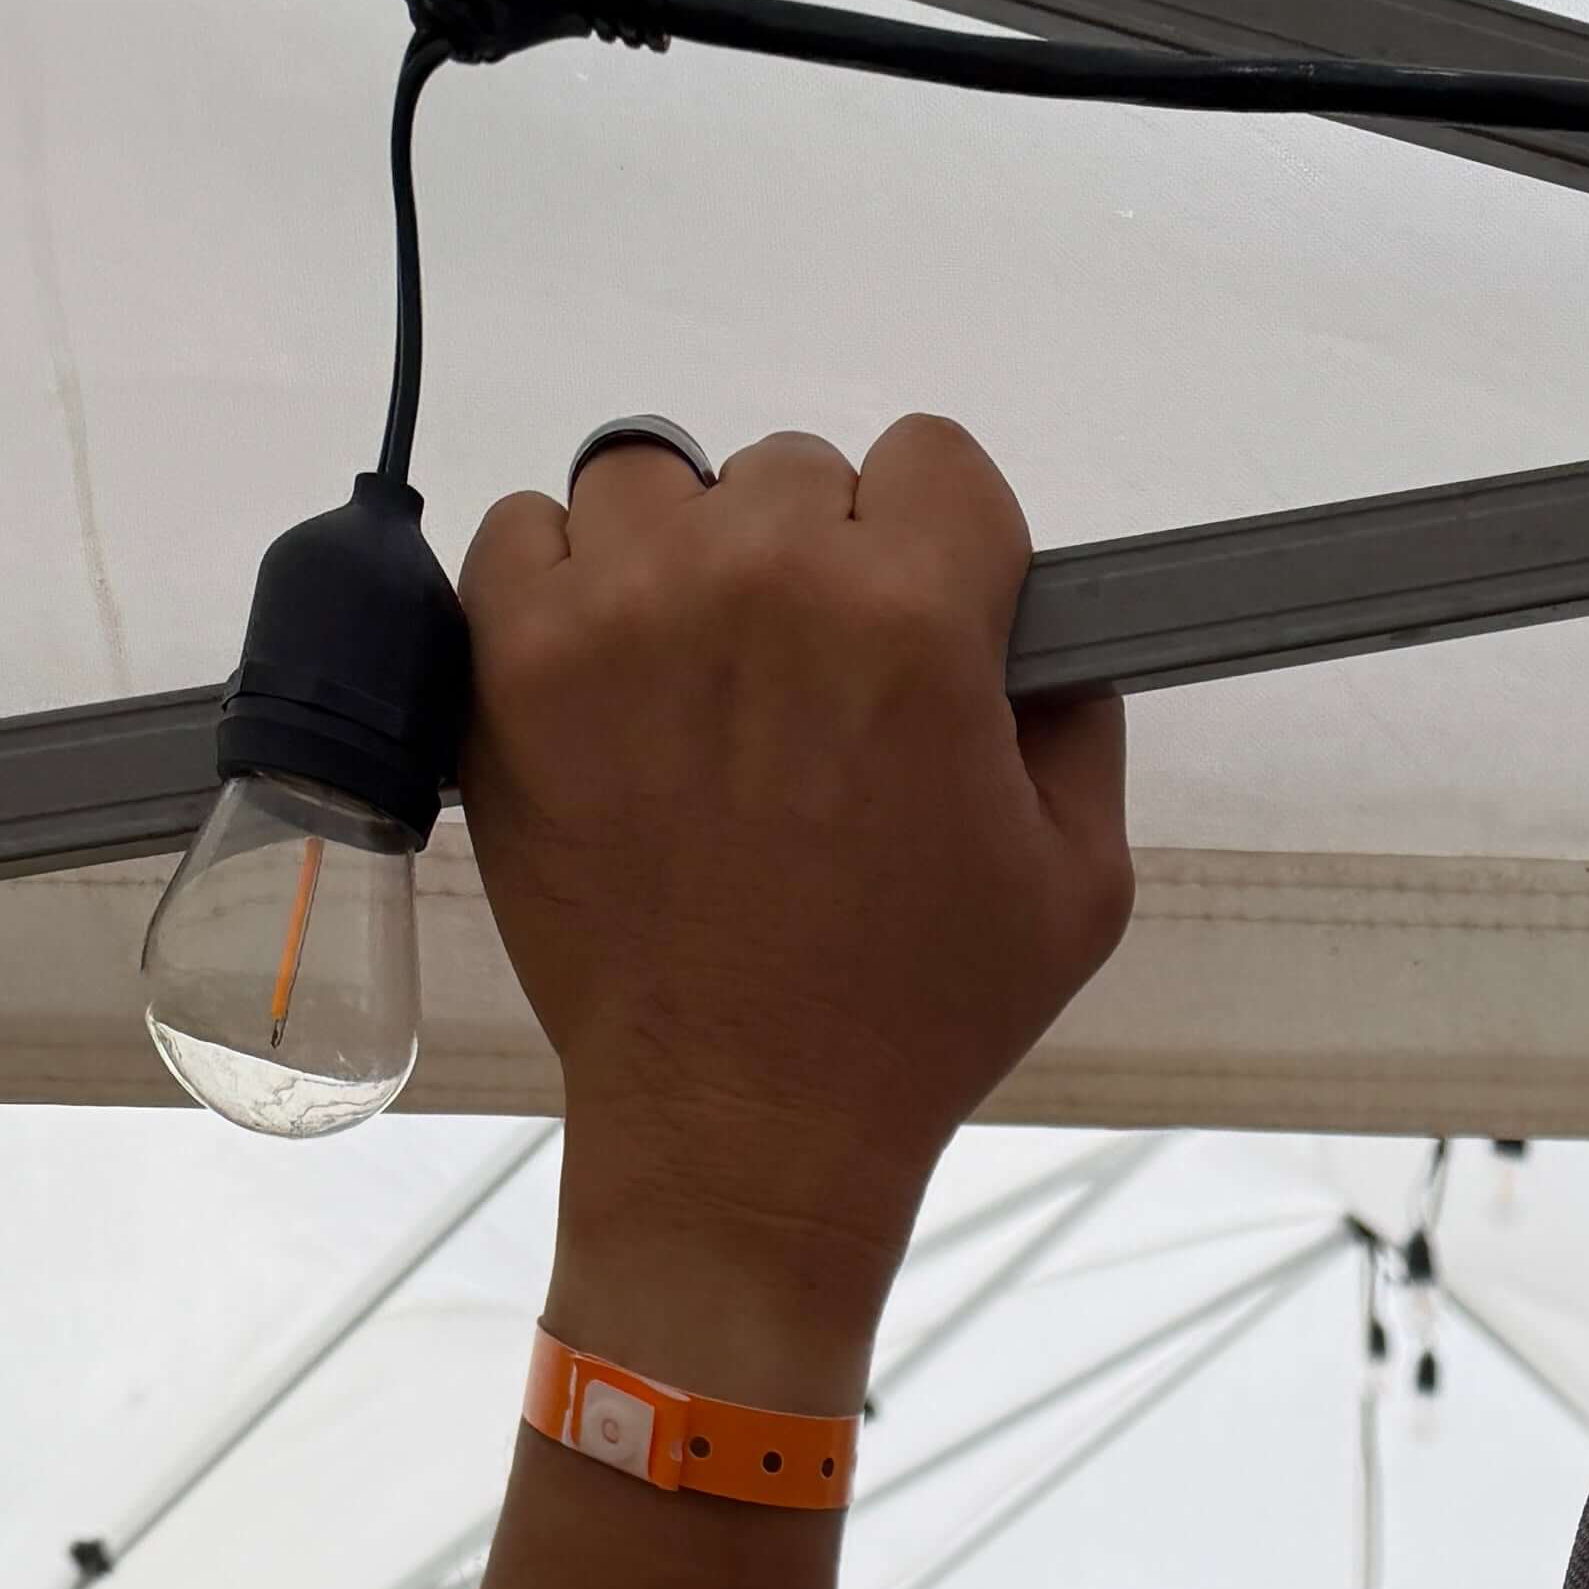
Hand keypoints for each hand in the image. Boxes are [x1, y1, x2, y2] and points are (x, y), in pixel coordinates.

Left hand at [460, 418, 1130, 1362]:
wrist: (742, 1127)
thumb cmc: (914, 1021)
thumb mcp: (1078, 886)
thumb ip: (1078, 726)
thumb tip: (1042, 640)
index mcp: (911, 619)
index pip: (937, 460)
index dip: (946, 549)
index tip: (928, 631)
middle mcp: (760, 580)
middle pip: (798, 473)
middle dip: (818, 567)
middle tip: (809, 700)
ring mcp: (620, 610)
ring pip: (658, 484)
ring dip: (684, 561)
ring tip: (698, 685)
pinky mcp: (510, 657)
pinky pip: (527, 533)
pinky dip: (564, 588)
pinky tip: (608, 684)